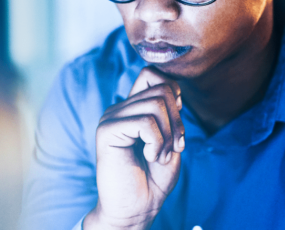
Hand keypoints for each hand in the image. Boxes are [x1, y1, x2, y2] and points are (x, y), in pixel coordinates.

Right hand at [84, 67, 185, 229]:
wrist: (136, 209)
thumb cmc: (153, 180)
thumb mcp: (170, 141)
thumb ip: (170, 114)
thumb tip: (173, 90)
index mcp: (131, 109)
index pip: (152, 73)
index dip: (173, 92)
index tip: (175, 124)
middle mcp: (119, 109)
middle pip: (161, 88)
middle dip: (178, 119)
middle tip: (174, 146)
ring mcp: (111, 118)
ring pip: (155, 104)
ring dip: (168, 134)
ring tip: (159, 155)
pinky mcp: (107, 132)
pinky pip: (145, 122)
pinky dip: (157, 142)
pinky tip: (150, 157)